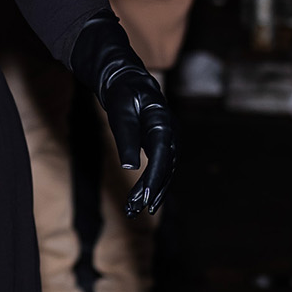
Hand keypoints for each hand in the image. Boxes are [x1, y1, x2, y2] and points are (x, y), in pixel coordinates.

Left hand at [102, 73, 176, 217]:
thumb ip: (126, 136)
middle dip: (152, 190)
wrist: (128, 81)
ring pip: (165, 171)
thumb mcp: (120, 111)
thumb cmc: (122, 93)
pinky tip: (140, 200)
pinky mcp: (162, 146)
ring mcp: (169, 139)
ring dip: (152, 191)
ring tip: (134, 210)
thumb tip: (131, 166)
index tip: (146, 197)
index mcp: (162, 121)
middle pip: (166, 167)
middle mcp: (171, 132)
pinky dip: (151, 184)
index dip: (155, 178)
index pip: (162, 155)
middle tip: (136, 210)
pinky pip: (160, 168)